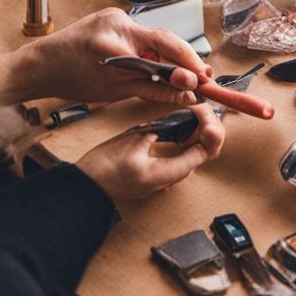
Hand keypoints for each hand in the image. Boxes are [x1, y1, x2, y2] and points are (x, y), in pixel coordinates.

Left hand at [0, 8, 210, 106]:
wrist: (43, 65)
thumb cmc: (72, 79)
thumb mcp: (116, 90)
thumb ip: (155, 89)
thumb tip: (187, 93)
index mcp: (114, 38)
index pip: (163, 45)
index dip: (187, 62)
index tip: (202, 78)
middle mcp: (116, 21)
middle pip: (163, 38)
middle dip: (184, 59)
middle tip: (203, 77)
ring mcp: (114, 17)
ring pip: (154, 37)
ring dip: (170, 56)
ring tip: (188, 74)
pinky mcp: (113, 19)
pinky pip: (141, 35)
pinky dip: (154, 50)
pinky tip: (163, 63)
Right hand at [77, 103, 224, 201]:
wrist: (85, 189)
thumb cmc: (102, 170)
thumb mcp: (133, 141)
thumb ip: (160, 129)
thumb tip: (181, 117)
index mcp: (169, 172)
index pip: (206, 150)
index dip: (210, 127)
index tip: (202, 109)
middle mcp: (171, 178)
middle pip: (205, 152)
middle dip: (209, 127)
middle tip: (201, 106)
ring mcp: (165, 176)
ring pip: (195, 153)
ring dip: (199, 131)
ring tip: (195, 110)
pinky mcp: (158, 172)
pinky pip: (181, 155)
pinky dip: (187, 138)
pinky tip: (182, 124)